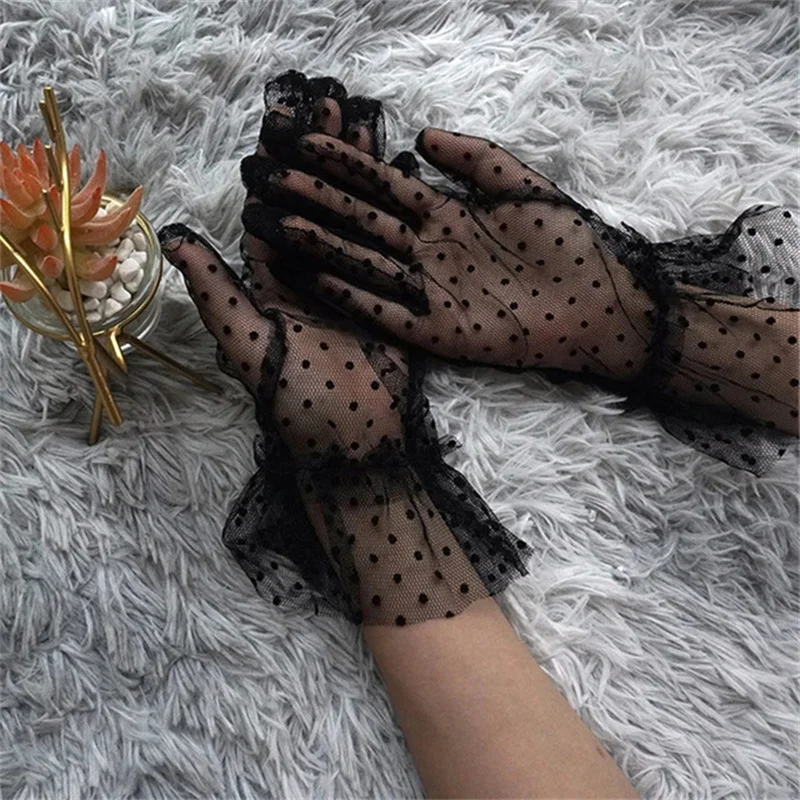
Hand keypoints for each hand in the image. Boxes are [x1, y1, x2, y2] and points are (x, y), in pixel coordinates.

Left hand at [159, 72, 529, 624]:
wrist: (358, 443)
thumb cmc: (298, 402)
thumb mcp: (250, 345)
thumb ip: (216, 291)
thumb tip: (173, 236)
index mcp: (271, 285)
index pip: (271, 212)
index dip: (278, 165)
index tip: (287, 119)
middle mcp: (309, 277)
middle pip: (314, 205)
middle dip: (323, 155)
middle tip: (332, 102)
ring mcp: (351, 285)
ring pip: (352, 217)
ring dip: (358, 171)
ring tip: (367, 121)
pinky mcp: (387, 297)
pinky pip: (388, 245)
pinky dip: (394, 209)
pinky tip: (403, 172)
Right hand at [242, 128, 655, 379]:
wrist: (599, 306)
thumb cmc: (569, 245)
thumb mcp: (524, 188)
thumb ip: (475, 159)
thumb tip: (420, 136)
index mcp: (447, 215)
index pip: (384, 182)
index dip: (344, 160)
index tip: (300, 137)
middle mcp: (428, 251)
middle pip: (363, 219)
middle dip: (316, 197)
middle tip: (268, 175)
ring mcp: (429, 292)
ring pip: (364, 262)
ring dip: (321, 244)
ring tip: (276, 222)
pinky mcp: (435, 333)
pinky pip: (384, 312)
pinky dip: (350, 297)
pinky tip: (313, 279)